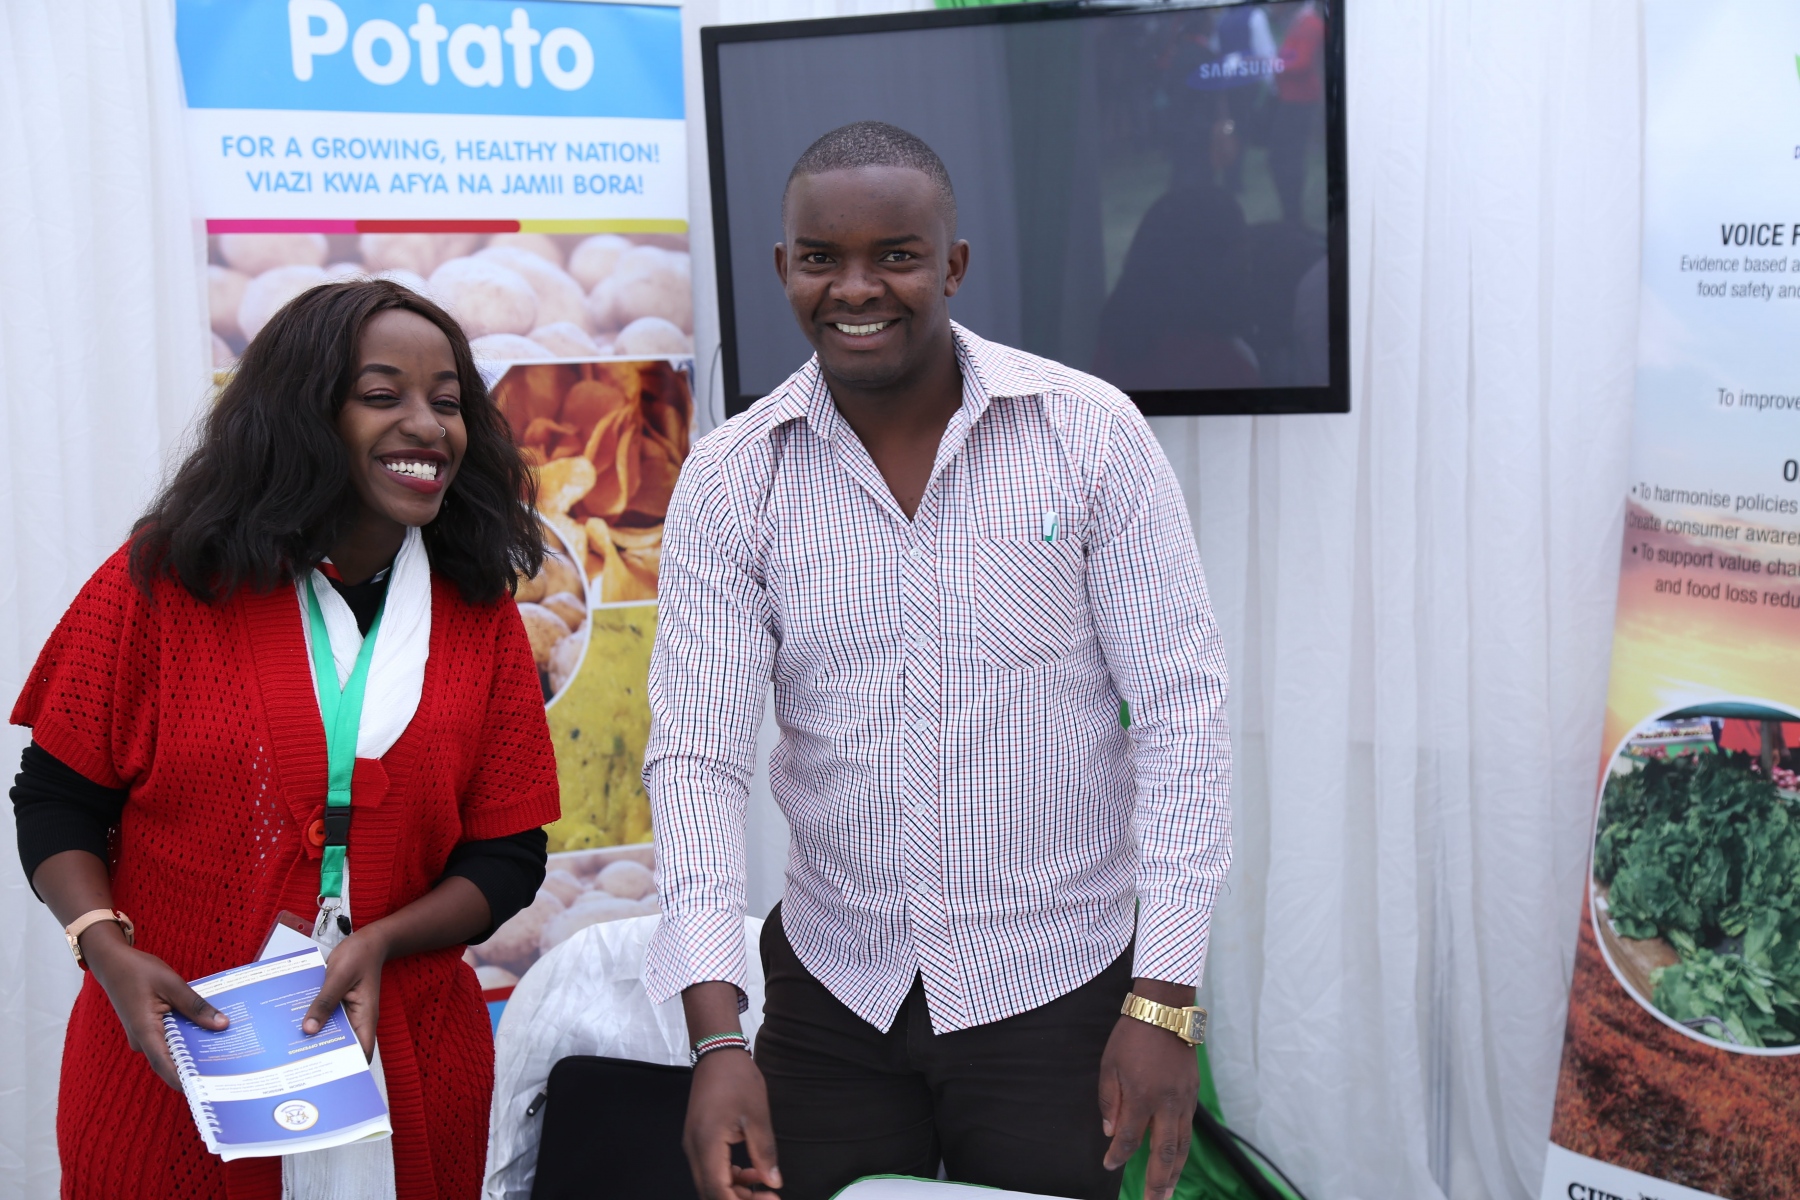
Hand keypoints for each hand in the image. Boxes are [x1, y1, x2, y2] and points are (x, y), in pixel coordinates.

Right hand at [84, 925, 227, 1090]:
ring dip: (193, 1049)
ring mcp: (143, 1036)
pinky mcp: (147, 1030)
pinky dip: (186, 1037)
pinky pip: (168, 1039)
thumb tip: (221, 1025)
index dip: (185, 1080)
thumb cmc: (138, 971)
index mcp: (145, 1031)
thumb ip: (196, 1006)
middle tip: (228, 1067)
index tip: (206, 1090)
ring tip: (225, 1049)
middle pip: (172, 1060)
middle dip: (197, 1064)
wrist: (113, 963)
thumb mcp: (172, 984)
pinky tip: (208, 1031)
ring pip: (171, 1049)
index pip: (166, 1066)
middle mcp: (142, 1040)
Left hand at [301, 928, 388, 1057]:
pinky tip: (294, 1025)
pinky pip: (324, 1018)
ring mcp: (347, 1013)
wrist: (367, 941)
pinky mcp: (338, 1005)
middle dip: (323, 1057)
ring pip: (330, 1033)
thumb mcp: (339, 976)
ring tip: (291, 1050)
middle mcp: (357, 1019)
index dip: (347, 1068)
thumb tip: (309, 1029)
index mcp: (365, 1017)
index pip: (361, 1052)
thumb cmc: (361, 955)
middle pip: (342, 1046)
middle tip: (298, 1067)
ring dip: (315, 1038)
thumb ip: (324, 1001)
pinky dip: (312, 1022)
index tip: (326, 1079)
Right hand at [683, 1048, 780, 1199]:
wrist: (717, 1054)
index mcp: (707, 1145)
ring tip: (765, 1190)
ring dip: (735, 1191)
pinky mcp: (698, 1140)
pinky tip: (752, 1174)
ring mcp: (693, 1146)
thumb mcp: (757, 1116)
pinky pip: (711, 1169)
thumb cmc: (737, 1080)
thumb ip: (764, 1153)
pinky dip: (730, 1177)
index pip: (717, 1191)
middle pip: (711, 1192)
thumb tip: (774, 1183)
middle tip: (770, 1199)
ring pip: (710, 1183)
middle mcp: (694, 1150)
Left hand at [1098, 979, 1198, 1199]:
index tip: (1108, 1165)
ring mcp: (1184, 1101)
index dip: (1117, 1155)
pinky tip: (1176, 1161)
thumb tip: (1110, 1131)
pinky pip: (1188, 1130)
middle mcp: (1167, 1104)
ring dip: (1175, 1173)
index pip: (1128, 1138)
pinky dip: (1182, 1150)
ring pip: (1182, 1146)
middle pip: (1164, 1153)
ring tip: (1168, 1193)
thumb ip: (1109, 1100)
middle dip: (1158, 1183)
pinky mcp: (1193, 1095)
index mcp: (1142, 1097)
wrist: (1165, 1012)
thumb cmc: (1132, 1036)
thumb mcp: (1109, 1065)